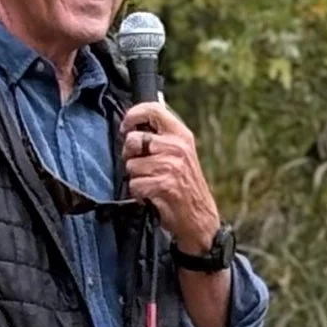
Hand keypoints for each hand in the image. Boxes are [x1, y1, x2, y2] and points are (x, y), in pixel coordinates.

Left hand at [121, 98, 221, 253]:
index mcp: (181, 135)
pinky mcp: (164, 185)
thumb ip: (161, 137)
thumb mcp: (180, 154)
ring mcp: (171, 166)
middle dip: (130, 155)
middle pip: (133, 140)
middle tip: (143, 166)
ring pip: (131, 165)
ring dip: (136, 178)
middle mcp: (177, 147)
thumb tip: (133, 125)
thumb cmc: (185, 186)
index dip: (133, 115)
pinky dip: (139, 193)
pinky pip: (134, 184)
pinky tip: (152, 195)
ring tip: (152, 183)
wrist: (200, 217)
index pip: (153, 109)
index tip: (126, 127)